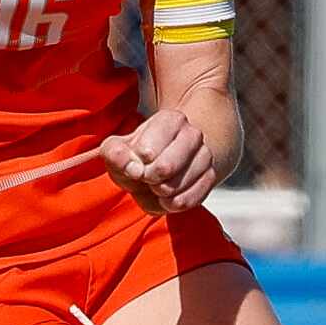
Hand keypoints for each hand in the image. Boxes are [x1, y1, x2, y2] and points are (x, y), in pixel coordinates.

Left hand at [100, 107, 218, 212]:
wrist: (166, 161)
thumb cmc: (139, 154)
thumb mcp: (118, 148)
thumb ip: (115, 154)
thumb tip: (132, 168)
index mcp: (172, 120)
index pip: (147, 152)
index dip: (134, 165)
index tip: (134, 164)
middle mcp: (193, 135)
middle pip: (165, 169)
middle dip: (148, 179)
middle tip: (144, 177)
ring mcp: (205, 157)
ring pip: (175, 188)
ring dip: (158, 194)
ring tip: (155, 185)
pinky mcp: (210, 179)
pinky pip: (186, 201)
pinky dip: (170, 205)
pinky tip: (166, 197)